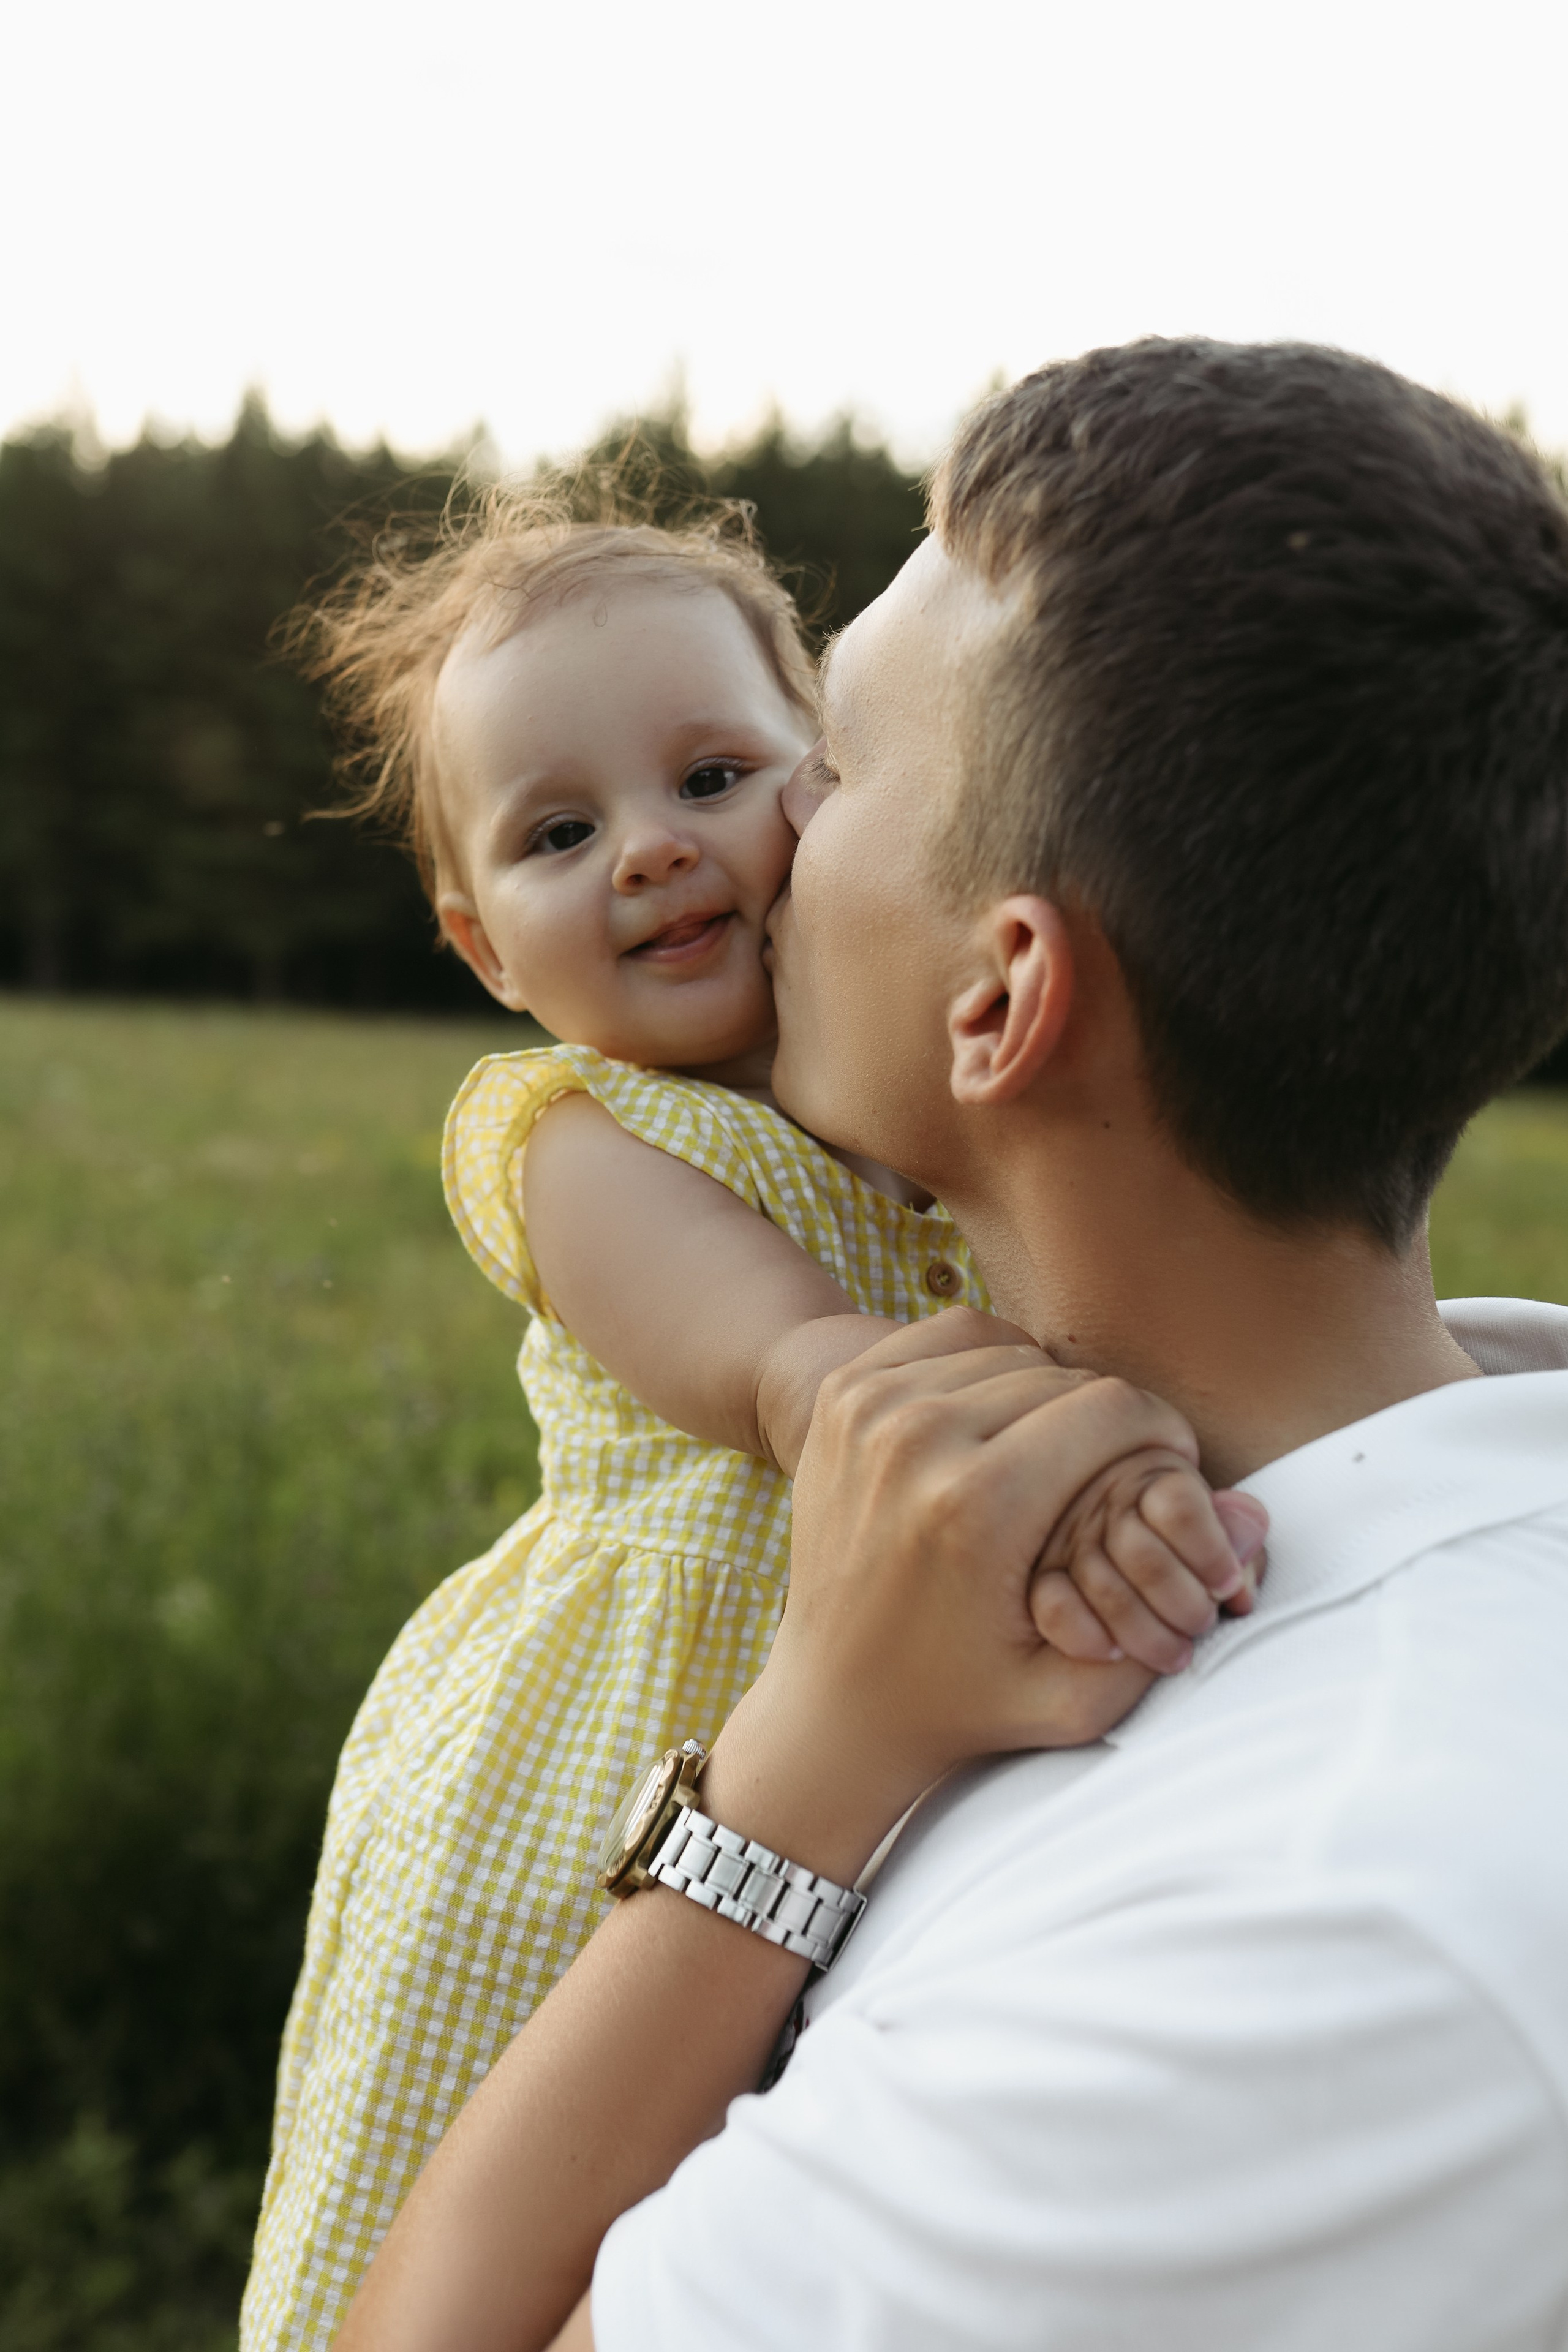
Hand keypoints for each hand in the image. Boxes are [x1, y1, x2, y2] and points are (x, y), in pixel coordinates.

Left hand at [702, 1311, 1219, 1885]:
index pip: (1113, 1409)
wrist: (833, 1696)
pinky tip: (1002, 1419)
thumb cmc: (963, 1701)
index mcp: (977, 1505)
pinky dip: (990, 1364)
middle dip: (1107, 1421)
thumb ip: (1175, 1618)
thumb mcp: (1073, 1697)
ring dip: (1049, 1393)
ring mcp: (871, 1407)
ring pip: (1012, 1350)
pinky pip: (953, 1335)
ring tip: (1060, 1452)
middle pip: (1065, 1378)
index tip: (1166, 1463)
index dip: (1159, 1433)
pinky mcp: (844, 1393)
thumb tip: (1253, 1517)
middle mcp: (918, 1439)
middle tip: (1114, 1469)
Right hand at [1032, 1450, 1267, 1673]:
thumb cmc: (1183, 1560)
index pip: (1178, 1505)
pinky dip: (1086, 1635)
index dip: (1212, 1553)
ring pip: (1101, 1585)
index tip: (1228, 1587)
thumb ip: (1232, 1532)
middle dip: (1184, 1604)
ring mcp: (1064, 1541)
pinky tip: (1112, 1651)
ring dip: (1146, 1633)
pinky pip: (1054, 1605)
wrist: (1110, 1591)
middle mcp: (1102, 1504)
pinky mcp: (1035, 1581)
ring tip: (1176, 1653)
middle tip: (1202, 1625)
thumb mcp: (1217, 1537)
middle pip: (1144, 1555)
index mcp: (1150, 1479)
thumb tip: (1248, 1527)